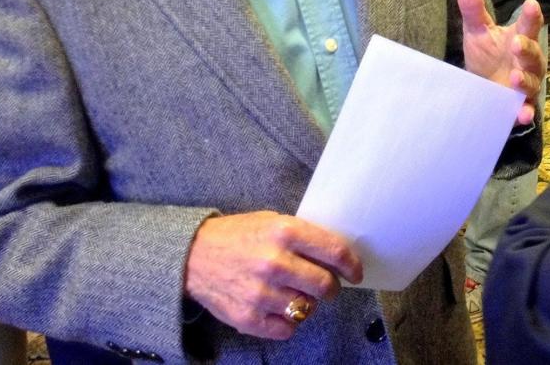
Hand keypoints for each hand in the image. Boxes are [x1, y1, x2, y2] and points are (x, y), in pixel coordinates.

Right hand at [184, 211, 362, 339]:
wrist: (194, 255)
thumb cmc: (238, 235)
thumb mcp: (272, 221)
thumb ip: (302, 237)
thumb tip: (336, 256)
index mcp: (285, 232)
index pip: (335, 252)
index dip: (352, 265)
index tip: (355, 273)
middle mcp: (276, 262)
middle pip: (325, 284)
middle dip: (331, 288)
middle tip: (327, 286)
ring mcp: (262, 292)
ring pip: (307, 308)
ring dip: (307, 303)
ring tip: (295, 292)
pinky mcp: (249, 317)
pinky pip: (287, 328)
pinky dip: (288, 321)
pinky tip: (279, 307)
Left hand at [457, 0, 544, 124]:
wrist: (482, 89)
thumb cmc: (486, 55)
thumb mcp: (477, 30)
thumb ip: (473, 6)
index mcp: (520, 37)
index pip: (529, 24)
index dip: (531, 15)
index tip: (530, 4)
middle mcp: (527, 61)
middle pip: (533, 55)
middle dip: (527, 49)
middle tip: (516, 43)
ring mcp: (525, 85)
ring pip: (531, 82)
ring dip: (525, 80)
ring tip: (515, 77)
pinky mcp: (519, 106)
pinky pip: (526, 110)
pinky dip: (525, 112)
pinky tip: (522, 113)